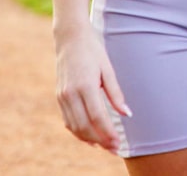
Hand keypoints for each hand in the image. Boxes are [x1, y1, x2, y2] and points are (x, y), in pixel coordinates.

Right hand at [54, 30, 130, 153]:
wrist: (70, 38)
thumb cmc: (93, 51)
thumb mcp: (108, 69)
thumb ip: (116, 94)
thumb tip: (127, 114)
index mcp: (85, 85)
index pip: (98, 117)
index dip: (108, 133)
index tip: (118, 144)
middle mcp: (71, 93)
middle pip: (84, 126)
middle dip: (100, 141)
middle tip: (114, 149)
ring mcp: (62, 96)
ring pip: (74, 126)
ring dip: (88, 139)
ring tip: (103, 146)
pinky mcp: (59, 96)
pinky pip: (67, 120)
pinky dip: (77, 131)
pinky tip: (89, 136)